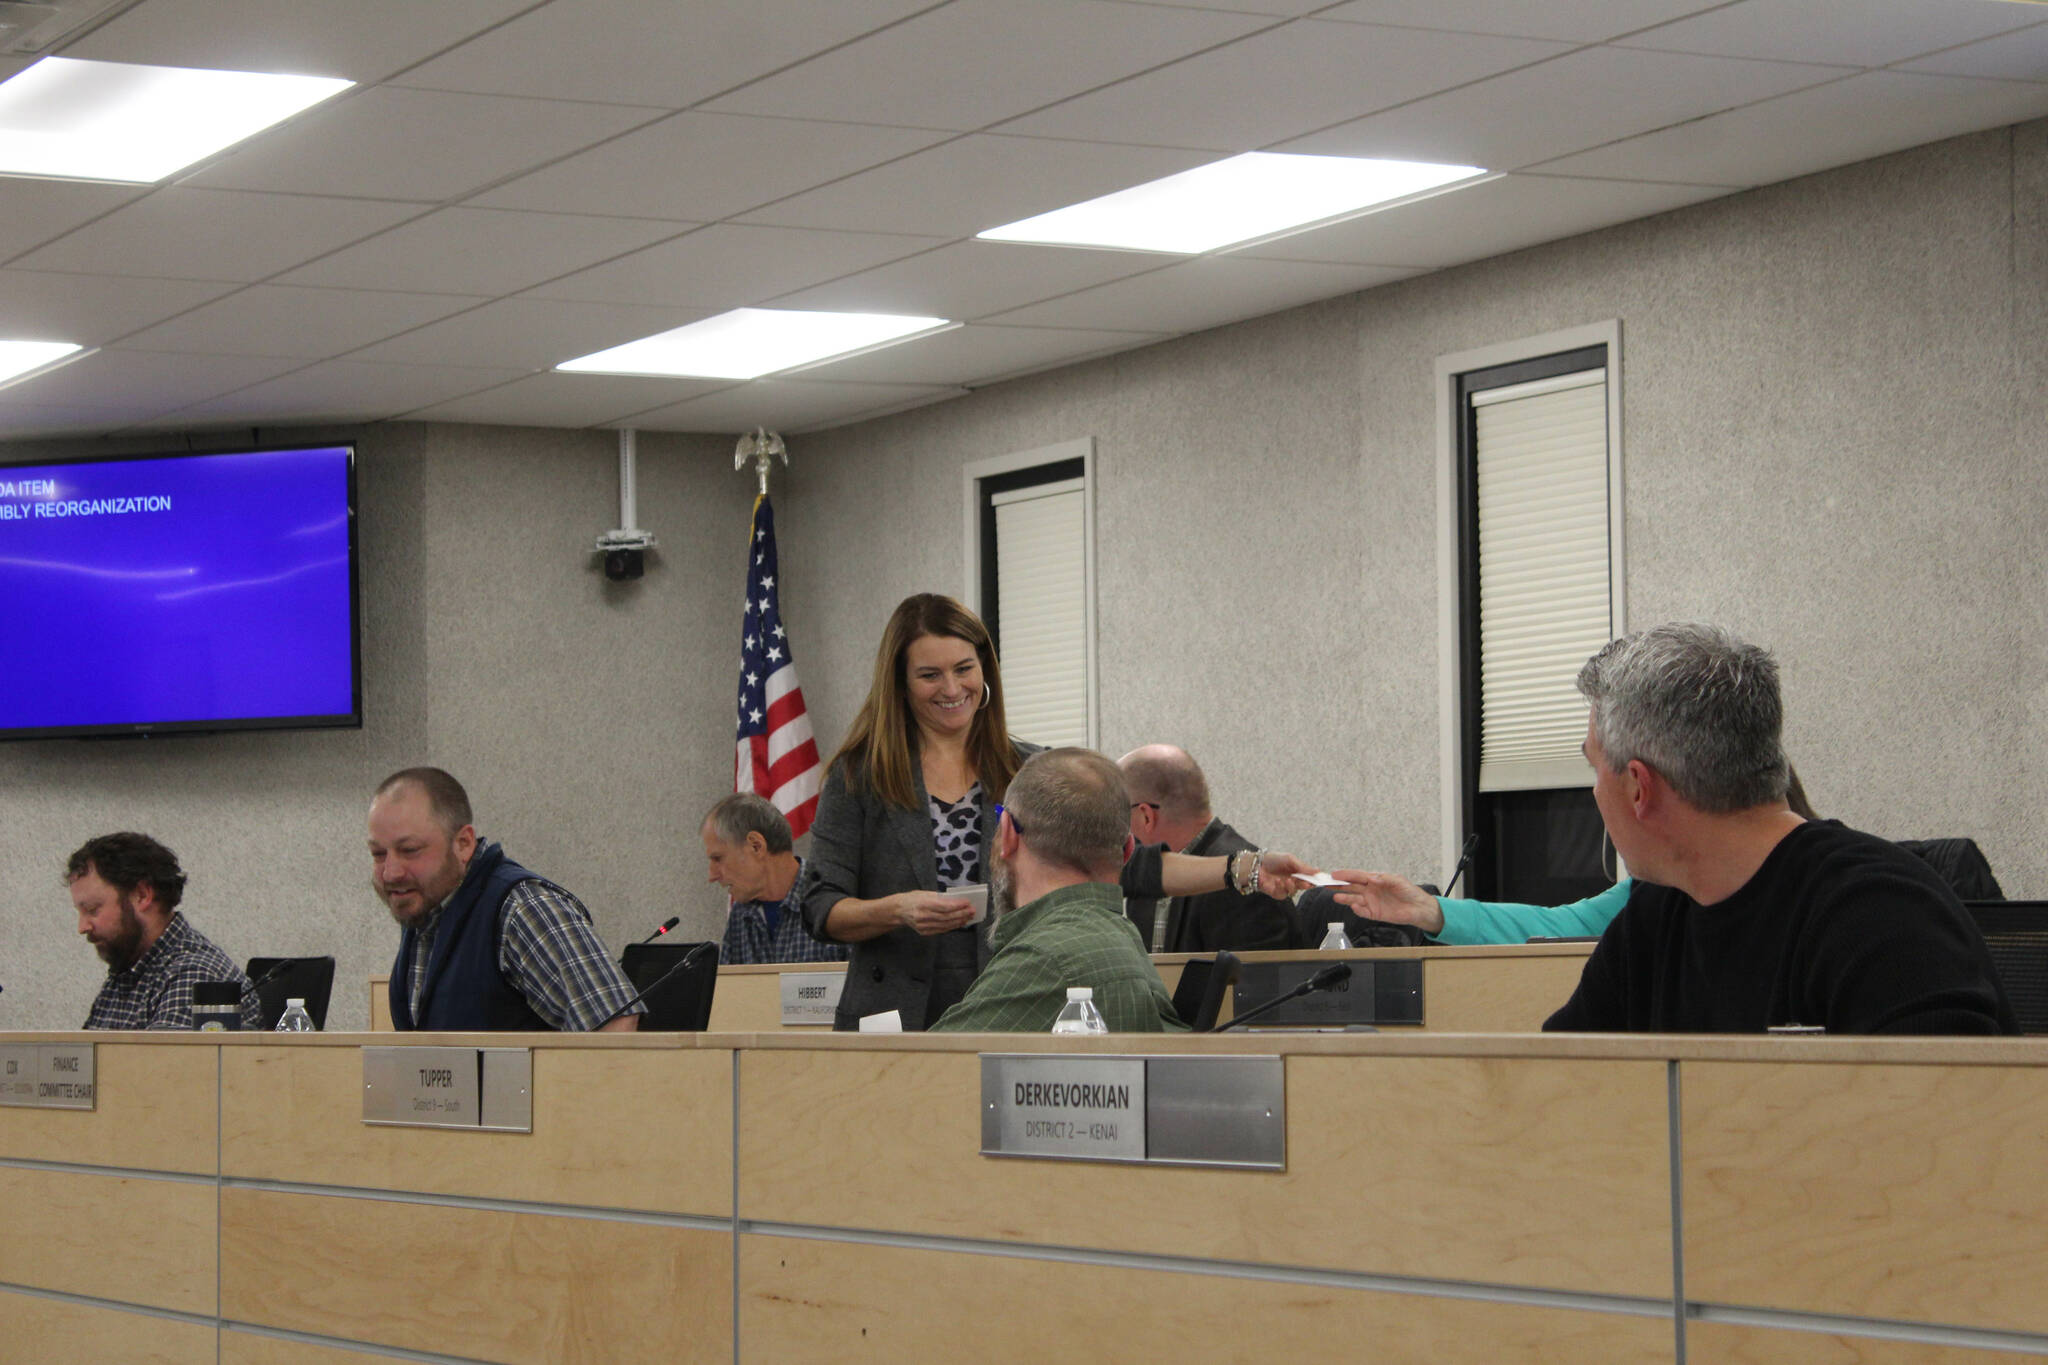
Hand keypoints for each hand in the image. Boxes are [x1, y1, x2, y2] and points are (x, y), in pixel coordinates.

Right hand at [896, 890, 974, 935]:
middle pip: (946, 917)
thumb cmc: (913, 899)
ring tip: (968, 917)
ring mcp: (923, 926)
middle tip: (972, 910)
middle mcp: (922, 916)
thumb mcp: (924, 893)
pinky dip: (951, 926)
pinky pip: (941, 930)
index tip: (967, 903)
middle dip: (961, 914)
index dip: (957, 906)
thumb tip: (956, 900)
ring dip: (959, 921)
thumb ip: (939, 897)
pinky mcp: (924, 932)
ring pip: (945, 925)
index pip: (944, 906)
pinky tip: (959, 923)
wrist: (898, 911)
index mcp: (922, 904)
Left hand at [1256, 851, 1318, 898]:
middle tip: (1306, 883)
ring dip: (1292, 886)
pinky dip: (1281, 888)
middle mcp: (1293, 881)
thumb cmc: (1273, 859)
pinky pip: (1283, 894)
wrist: (1255, 864)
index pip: (1310, 878)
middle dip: (1305, 885)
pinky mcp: (1276, 893)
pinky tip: (1278, 881)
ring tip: (1289, 880)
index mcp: (1298, 872)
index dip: (1315, 880)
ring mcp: (1285, 888)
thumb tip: (1318, 871)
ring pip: (1294, 891)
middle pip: (1304, 886)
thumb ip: (1303, 866)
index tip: (1320, 880)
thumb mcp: (1290, 859)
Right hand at [1329, 870, 1443, 935]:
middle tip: (1327, 884)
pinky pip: (1362, 911)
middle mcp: (1370, 890)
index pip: (1357, 876)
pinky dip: (1357, 909)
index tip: (1334, 874)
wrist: (1418, 908)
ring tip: (1336, 896)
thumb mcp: (1398, 881)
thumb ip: (1384, 879)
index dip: (1346, 874)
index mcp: (1374, 880)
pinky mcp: (1374, 913)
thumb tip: (1372, 878)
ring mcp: (1371, 902)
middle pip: (1351, 887)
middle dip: (1339, 885)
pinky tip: (1353, 906)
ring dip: (1345, 898)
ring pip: (1354, 899)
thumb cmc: (1409, 891)